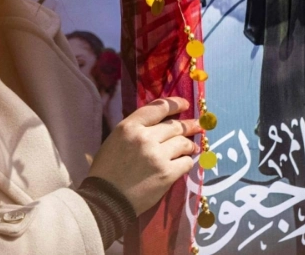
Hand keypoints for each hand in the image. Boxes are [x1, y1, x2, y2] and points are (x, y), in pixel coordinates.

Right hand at [87, 97, 200, 214]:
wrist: (106, 200)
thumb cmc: (107, 170)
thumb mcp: (116, 140)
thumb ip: (137, 128)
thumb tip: (161, 123)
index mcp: (129, 127)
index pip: (159, 107)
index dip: (176, 104)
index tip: (185, 104)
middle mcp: (145, 137)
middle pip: (175, 126)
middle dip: (189, 125)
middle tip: (198, 125)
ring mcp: (158, 155)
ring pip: (183, 143)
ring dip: (189, 145)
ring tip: (192, 147)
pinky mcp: (167, 173)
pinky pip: (186, 162)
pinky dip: (187, 161)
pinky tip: (185, 162)